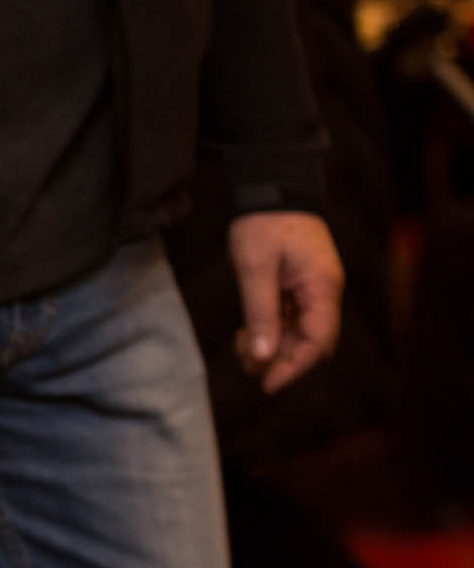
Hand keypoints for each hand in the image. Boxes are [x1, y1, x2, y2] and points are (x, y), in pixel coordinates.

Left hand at [227, 210, 344, 393]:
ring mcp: (314, 286)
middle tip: (248, 369)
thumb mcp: (255, 269)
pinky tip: (246, 333)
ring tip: (242, 351)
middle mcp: (325, 290)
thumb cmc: (263, 224)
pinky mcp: (300, 281)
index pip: (318, 341)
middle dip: (282, 359)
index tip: (266, 384)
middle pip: (311, 340)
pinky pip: (291, 315)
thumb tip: (262, 357)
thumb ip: (260, 315)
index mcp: (322, 287)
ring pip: (300, 330)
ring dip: (274, 345)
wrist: (270, 184)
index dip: (294, 366)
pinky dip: (271, 328)